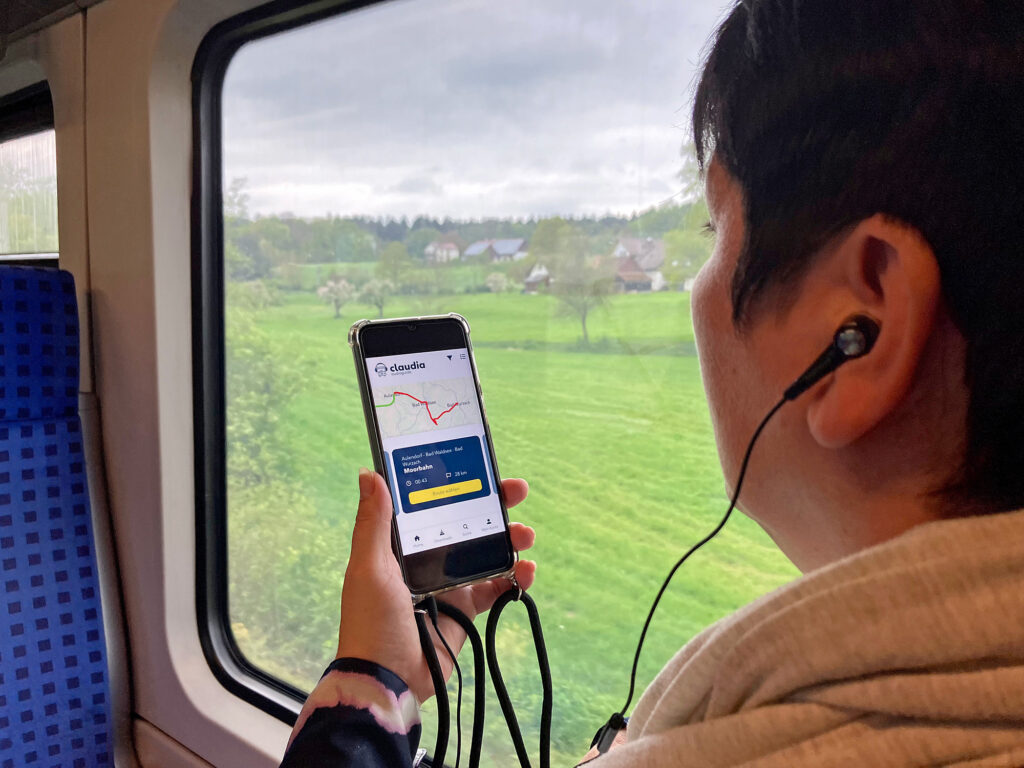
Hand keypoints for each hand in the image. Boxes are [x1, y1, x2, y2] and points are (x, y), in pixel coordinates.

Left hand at [336, 468, 535, 701]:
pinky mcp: (465, 611)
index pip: (430, 506)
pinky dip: (515, 578)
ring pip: (484, 552)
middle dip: (492, 506)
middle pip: (465, 524)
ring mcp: (447, 585)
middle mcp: (424, 560)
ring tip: (526, 535)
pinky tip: (528, 571)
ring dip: (508, 540)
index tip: (479, 468)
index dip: (454, 485)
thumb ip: (373, 523)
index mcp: (398, 546)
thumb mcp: (369, 568)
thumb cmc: (371, 622)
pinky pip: (495, 588)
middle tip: (517, 491)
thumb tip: (369, 473)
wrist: (387, 681)